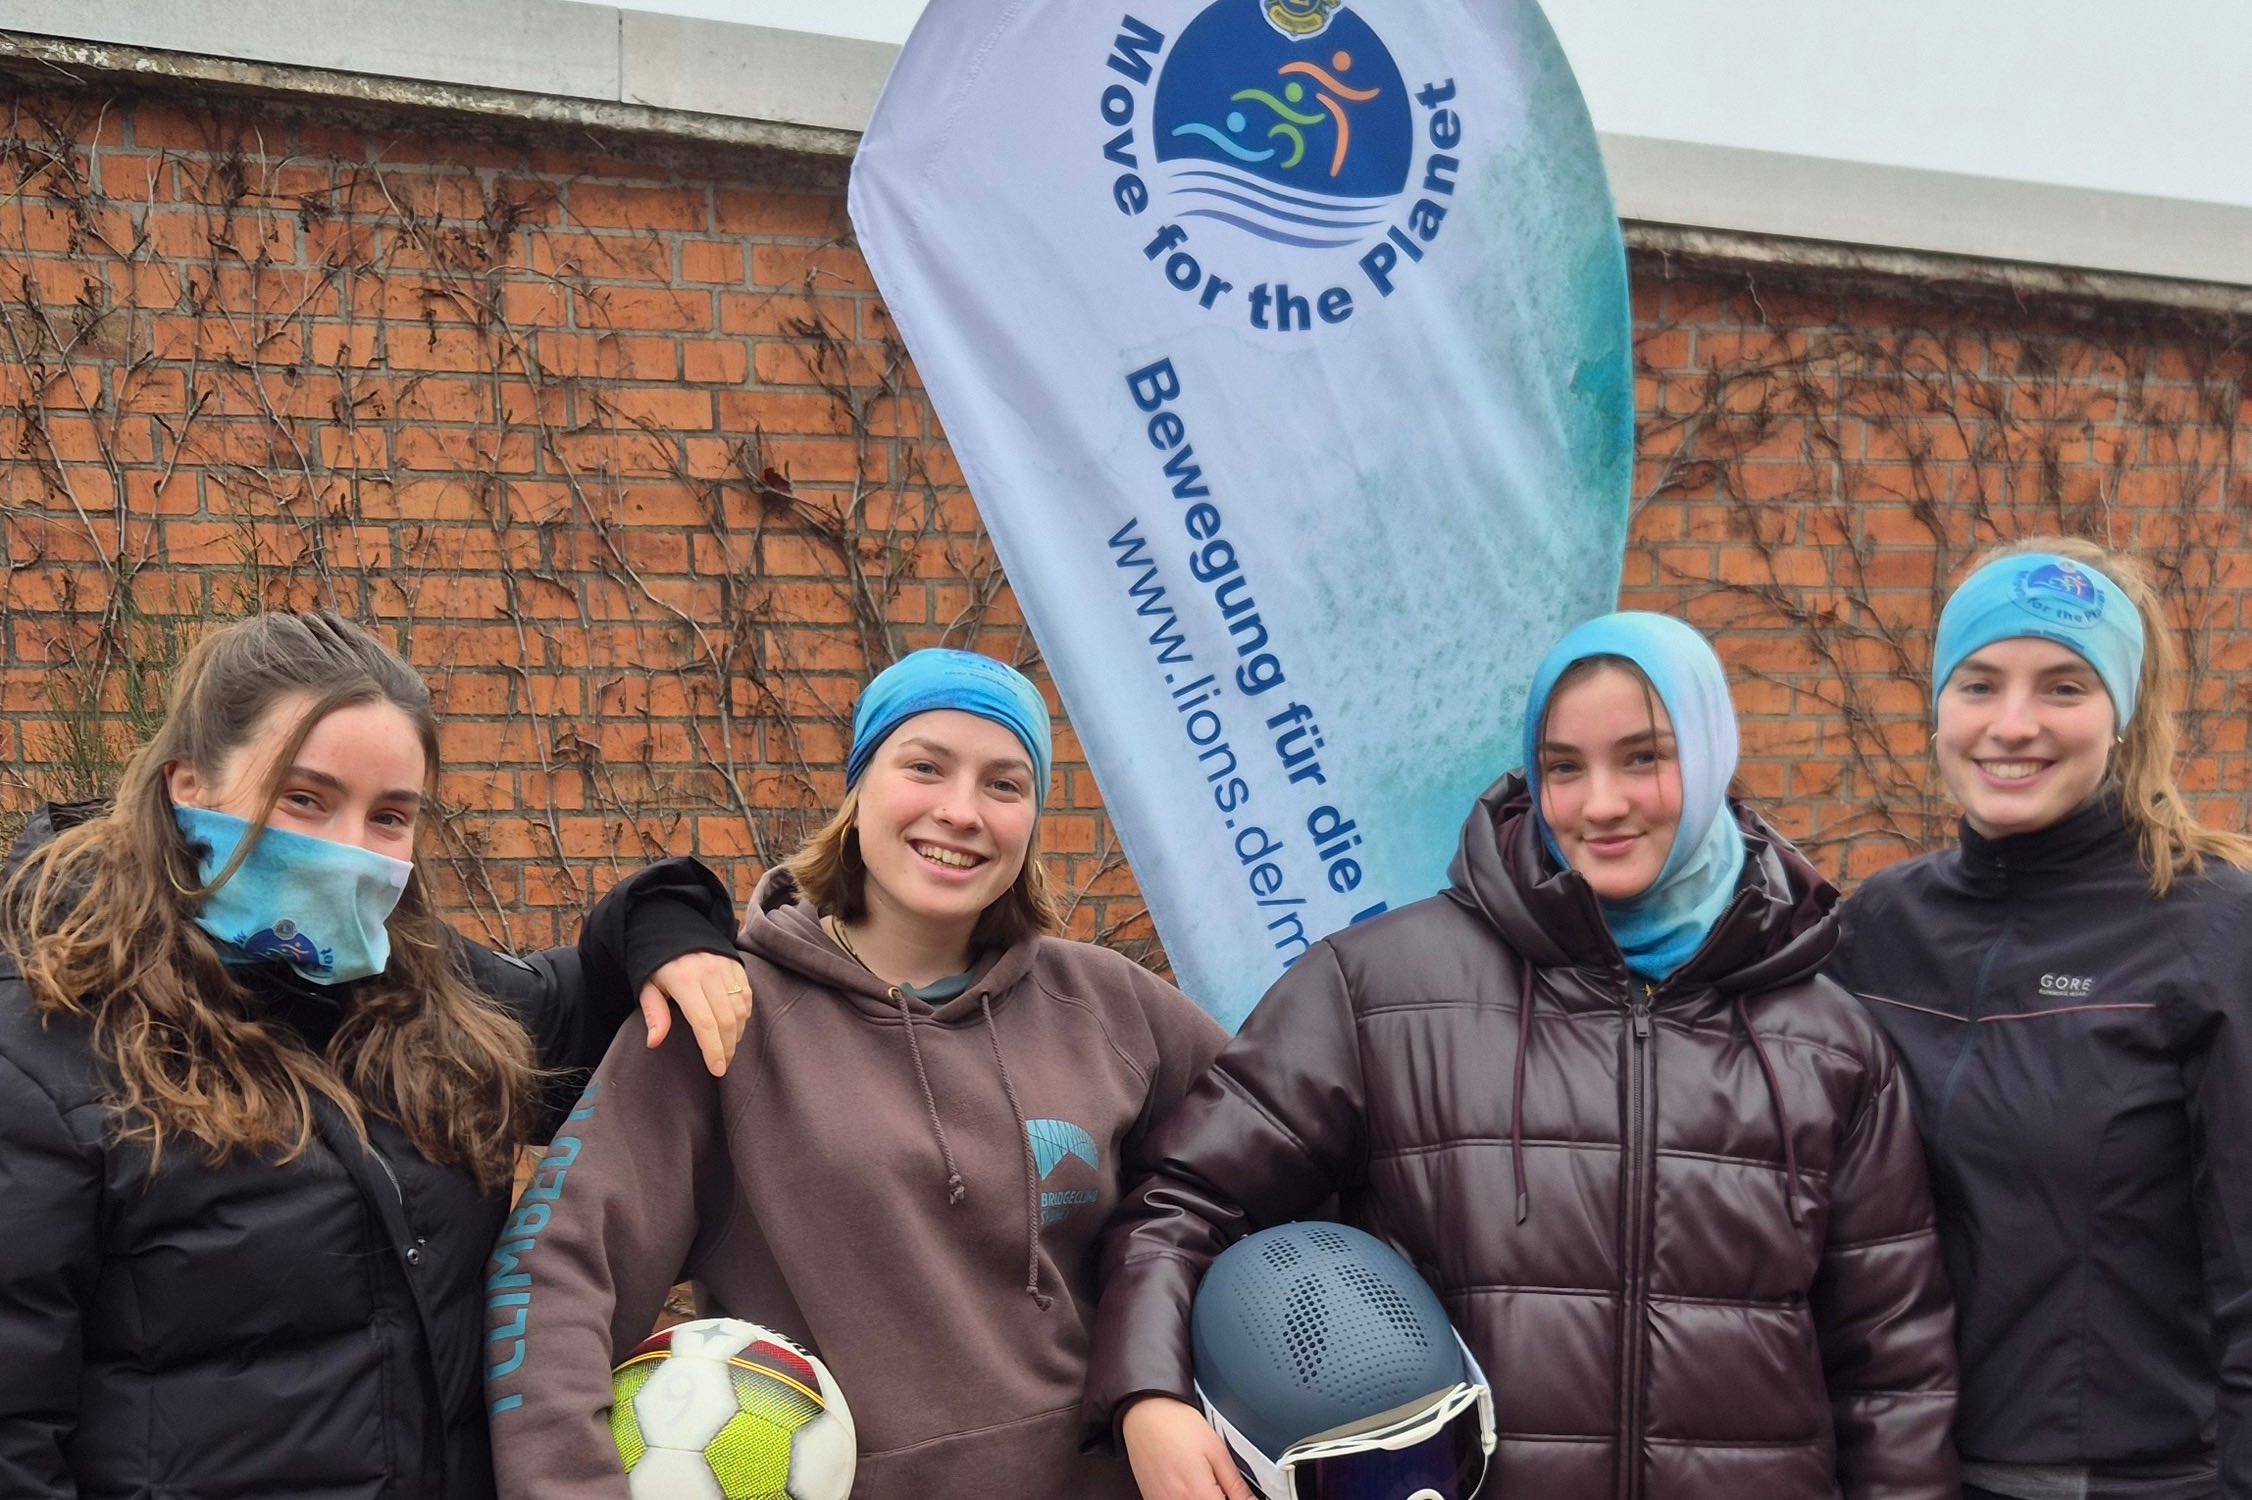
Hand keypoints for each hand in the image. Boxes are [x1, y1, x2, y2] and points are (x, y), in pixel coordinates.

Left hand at [640, 950, 752, 1076]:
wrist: (674, 928)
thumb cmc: (657, 964)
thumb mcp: (647, 987)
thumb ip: (654, 1014)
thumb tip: (654, 1042)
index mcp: (683, 979)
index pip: (704, 1022)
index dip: (713, 1049)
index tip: (717, 1069)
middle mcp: (708, 972)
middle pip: (727, 1019)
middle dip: (727, 1047)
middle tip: (723, 1065)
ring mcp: (726, 966)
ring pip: (740, 1010)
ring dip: (737, 1034)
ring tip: (727, 1048)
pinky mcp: (737, 965)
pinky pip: (746, 996)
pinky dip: (744, 1016)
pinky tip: (735, 1027)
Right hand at [1122, 1395, 1254, 1499]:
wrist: (1143, 1412)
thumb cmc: (1177, 1424)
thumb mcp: (1217, 1451)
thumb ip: (1236, 1486)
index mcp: (1197, 1495)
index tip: (1238, 1493)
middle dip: (1219, 1497)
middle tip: (1221, 1484)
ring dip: (1204, 1497)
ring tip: (1204, 1479)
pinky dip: (1188, 1497)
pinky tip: (1190, 1484)